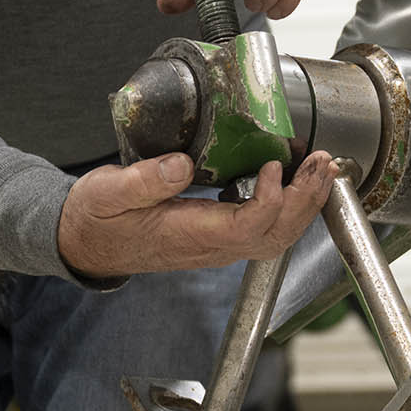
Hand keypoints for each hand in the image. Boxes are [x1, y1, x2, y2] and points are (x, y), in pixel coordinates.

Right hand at [57, 150, 336, 277]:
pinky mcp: (221, 235)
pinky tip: (297, 177)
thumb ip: (143, 181)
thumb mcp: (107, 192)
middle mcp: (211, 246)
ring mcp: (219, 244)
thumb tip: (181, 166)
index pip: (243, 228)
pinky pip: (267, 227)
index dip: (267, 200)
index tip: (273, 166)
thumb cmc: (98, 217)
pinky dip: (290, 203)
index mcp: (187, 236)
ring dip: (305, 202)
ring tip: (322, 168)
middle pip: (274, 234)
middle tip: (323, 163)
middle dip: (304, 200)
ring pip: (277, 234)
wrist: (87, 244)